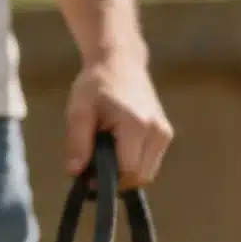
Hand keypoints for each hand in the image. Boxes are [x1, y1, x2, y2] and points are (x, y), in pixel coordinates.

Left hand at [65, 53, 172, 188]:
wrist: (120, 62)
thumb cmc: (96, 85)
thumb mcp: (79, 111)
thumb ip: (77, 142)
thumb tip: (75, 172)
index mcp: (136, 125)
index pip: (127, 172)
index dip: (105, 180)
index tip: (86, 175)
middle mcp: (156, 131)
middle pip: (139, 177)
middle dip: (116, 179)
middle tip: (93, 165)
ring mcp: (164, 133)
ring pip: (146, 173)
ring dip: (125, 171)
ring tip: (105, 152)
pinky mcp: (165, 134)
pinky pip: (149, 163)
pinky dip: (133, 163)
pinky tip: (117, 147)